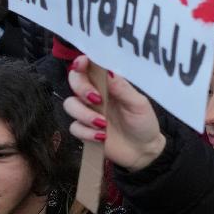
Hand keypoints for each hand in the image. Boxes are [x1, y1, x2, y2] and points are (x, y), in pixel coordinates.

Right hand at [64, 55, 166, 170]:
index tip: (81, 63)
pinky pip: (74, 127)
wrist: (143, 150)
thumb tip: (108, 71)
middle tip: (97, 99)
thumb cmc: (144, 123)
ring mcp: (88, 112)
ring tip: (103, 124)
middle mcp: (95, 96)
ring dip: (84, 114)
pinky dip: (86, 132)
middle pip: (74, 81)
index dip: (82, 62)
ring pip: (70, 104)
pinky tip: (101, 137)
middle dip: (81, 88)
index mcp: (109, 85)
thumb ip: (122, 88)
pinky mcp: (84, 130)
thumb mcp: (138, 104)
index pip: (90, 68)